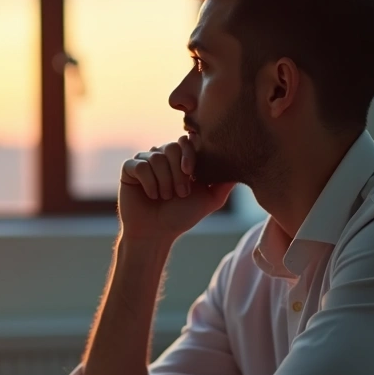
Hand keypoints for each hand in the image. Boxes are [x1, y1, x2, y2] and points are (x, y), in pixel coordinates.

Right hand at [119, 136, 234, 241]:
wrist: (156, 233)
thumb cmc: (182, 216)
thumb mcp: (211, 199)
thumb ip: (226, 182)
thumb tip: (244, 166)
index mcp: (181, 158)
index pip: (187, 141)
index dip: (190, 155)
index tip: (192, 175)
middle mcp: (163, 155)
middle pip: (171, 147)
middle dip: (178, 173)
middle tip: (180, 194)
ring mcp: (145, 160)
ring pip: (156, 157)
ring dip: (164, 182)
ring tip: (165, 197)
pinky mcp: (129, 169)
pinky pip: (140, 166)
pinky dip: (149, 183)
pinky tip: (151, 196)